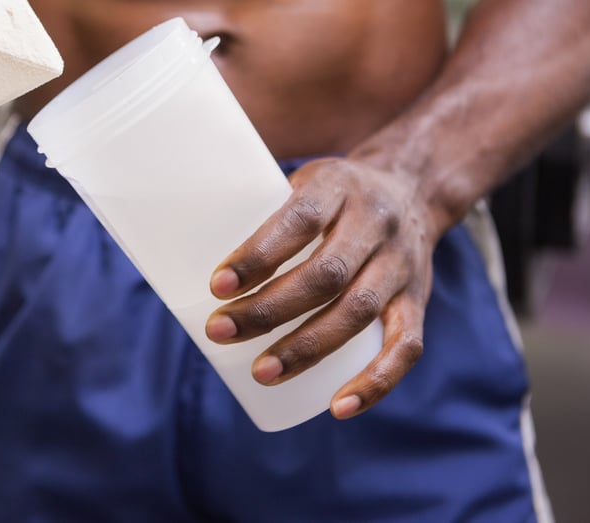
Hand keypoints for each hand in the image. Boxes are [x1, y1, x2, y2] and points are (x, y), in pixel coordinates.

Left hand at [205, 157, 434, 419]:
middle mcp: (375, 223)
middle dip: (269, 309)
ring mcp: (401, 264)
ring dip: (307, 348)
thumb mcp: (299, 181)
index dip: (259, 254)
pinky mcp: (418, 300)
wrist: (412, 187)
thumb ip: (253, 207)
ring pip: (358, 311)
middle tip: (220, 331)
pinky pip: (404, 346)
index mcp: (338, 186)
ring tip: (261, 373)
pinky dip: (374, 382)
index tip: (217, 285)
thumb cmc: (331, 195)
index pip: (299, 219)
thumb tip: (172, 246)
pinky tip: (338, 407)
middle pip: (325, 273)